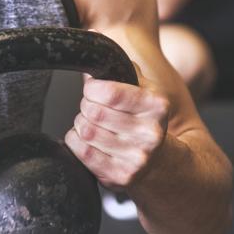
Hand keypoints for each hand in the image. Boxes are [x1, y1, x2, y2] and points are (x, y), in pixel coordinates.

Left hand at [65, 70, 170, 191]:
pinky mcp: (120, 176)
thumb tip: (92, 58)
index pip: (111, 93)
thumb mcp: (143, 90)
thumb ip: (122, 71)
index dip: (92, 88)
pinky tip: (86, 139)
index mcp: (157, 107)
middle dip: (85, 105)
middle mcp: (150, 133)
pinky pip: (83, 152)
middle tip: (90, 106)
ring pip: (86, 131)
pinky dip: (76, 141)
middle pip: (95, 112)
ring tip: (90, 123)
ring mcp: (136, 158)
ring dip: (80, 124)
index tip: (91, 89)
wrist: (158, 160)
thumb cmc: (144, 120)